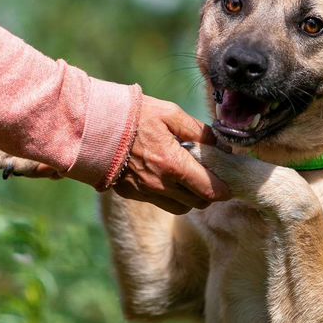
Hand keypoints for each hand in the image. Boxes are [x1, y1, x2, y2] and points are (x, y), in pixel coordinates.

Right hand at [112, 95, 231, 213]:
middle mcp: (160, 184)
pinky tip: (170, 178)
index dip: (224, 189)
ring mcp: (145, 192)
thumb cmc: (135, 116)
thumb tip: (221, 147)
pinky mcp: (131, 194)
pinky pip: (161, 203)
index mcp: (173, 164)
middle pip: (198, 202)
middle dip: (210, 192)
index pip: (209, 189)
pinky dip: (172, 196)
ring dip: (191, 197)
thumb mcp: (171, 114)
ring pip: (181, 207)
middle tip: (212, 177)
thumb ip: (200, 132)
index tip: (229, 184)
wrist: (92, 126)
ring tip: (191, 178)